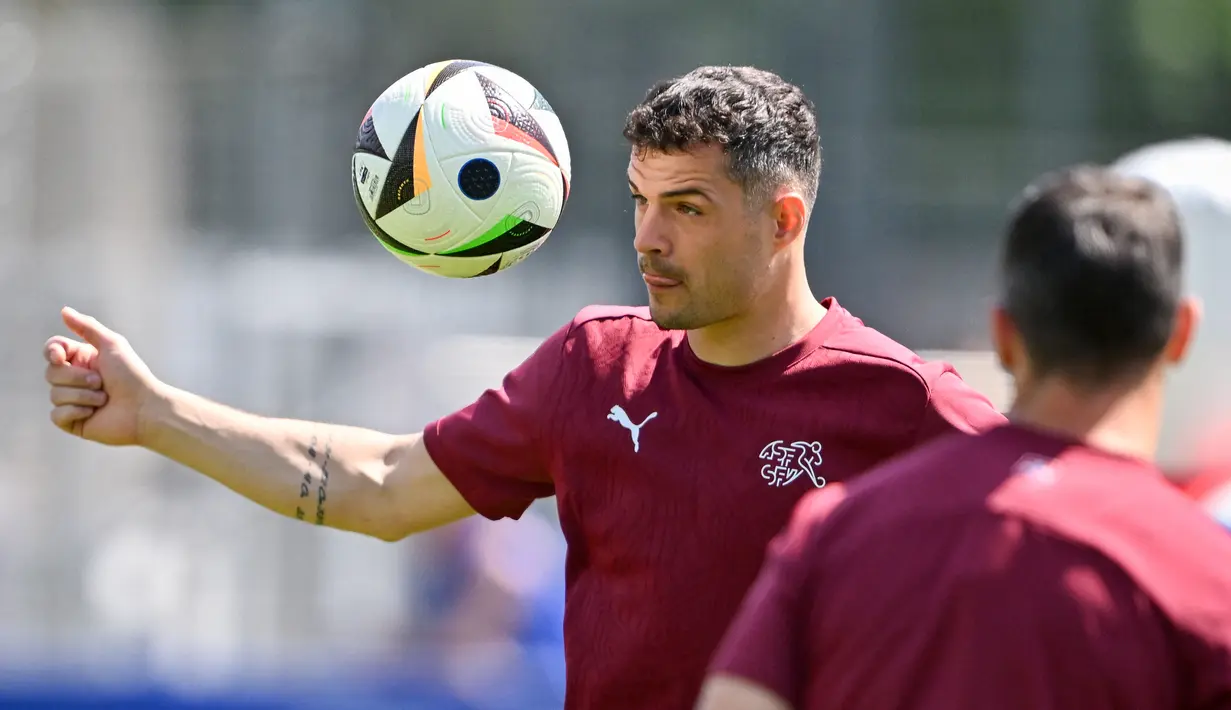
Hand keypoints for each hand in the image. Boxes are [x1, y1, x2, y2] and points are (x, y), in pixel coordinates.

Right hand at [44, 307, 161, 445]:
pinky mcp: (73, 421)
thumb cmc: (132, 375)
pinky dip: (75, 412)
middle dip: (76, 377)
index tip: (60, 356)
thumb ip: (87, 327)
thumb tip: (64, 311)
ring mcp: (73, 401)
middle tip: (101, 381)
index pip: (52, 350)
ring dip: (83, 395)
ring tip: (104, 398)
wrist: (145, 409)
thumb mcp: (112, 345)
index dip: (51, 352)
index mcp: (82, 360)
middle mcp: (75, 379)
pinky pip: (56, 415)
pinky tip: (94, 413)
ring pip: (54, 394)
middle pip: (50, 373)